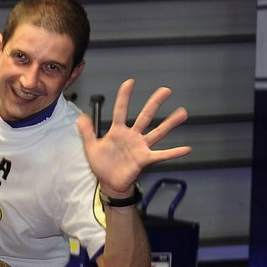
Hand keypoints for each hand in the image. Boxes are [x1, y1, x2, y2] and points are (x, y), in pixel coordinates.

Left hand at [78, 80, 189, 198]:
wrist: (109, 183)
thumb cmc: (102, 165)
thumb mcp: (91, 147)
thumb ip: (87, 132)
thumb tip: (81, 117)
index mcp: (118, 131)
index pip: (121, 110)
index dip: (124, 97)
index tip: (130, 82)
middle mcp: (132, 136)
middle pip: (145, 116)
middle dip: (155, 103)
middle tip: (166, 90)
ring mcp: (140, 147)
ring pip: (157, 132)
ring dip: (170, 123)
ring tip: (182, 112)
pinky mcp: (145, 159)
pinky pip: (161, 155)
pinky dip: (173, 152)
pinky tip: (186, 149)